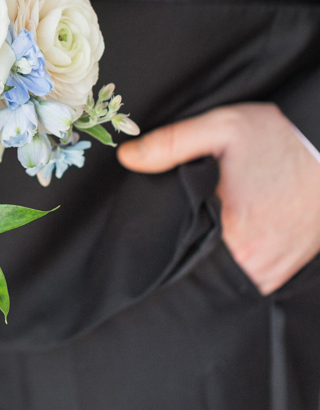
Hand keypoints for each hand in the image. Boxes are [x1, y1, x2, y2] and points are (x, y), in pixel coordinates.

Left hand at [118, 103, 319, 294]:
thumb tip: (127, 157)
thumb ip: (171, 144)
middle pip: (197, 271)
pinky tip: (221, 245)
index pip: (176, 254)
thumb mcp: (223, 128)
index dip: (159, 245)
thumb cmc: (282, 141)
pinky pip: (246, 281)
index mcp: (230, 231)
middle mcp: (252, 262)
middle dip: (181, 256)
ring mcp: (270, 273)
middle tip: (172, 233)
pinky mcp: (283, 274)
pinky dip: (230, 268)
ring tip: (196, 238)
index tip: (148, 235)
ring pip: (221, 280)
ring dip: (205, 264)